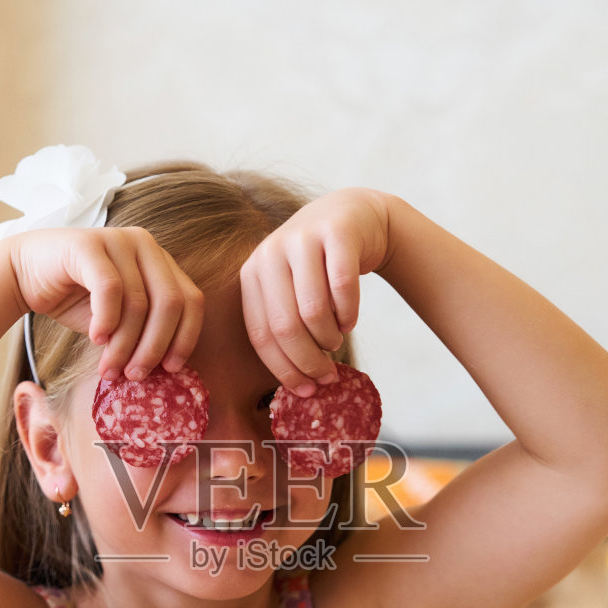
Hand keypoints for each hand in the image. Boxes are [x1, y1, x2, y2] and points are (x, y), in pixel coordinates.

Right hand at [4, 226, 204, 380]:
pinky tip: (96, 339)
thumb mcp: (121, 320)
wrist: (25, 275)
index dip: (185, 337)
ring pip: (138, 302)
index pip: (192, 300)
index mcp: (161, 262)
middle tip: (135, 375)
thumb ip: (146, 331)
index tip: (171, 369)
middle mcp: (146, 245)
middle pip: (170, 303)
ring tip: (110, 369)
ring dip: (124, 344)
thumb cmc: (77, 300)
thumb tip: (169, 367)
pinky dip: (106, 321)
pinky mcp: (89, 244)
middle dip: (154, 347)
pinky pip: (110, 289)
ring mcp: (118, 240)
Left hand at [239, 188, 392, 395]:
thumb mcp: (290, 288)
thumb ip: (284, 324)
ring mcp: (304, 238)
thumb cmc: (320, 267)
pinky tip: (349, 321)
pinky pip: (344, 288)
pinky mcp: (338, 233)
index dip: (284, 369)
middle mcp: (271, 251)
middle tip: (326, 376)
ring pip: (314, 311)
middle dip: (309, 361)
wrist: (355, 215)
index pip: (261, 334)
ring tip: (336, 341)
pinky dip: (349, 314)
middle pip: (286, 326)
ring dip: (329, 338)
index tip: (305, 391)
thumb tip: (297, 384)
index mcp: (252, 272)